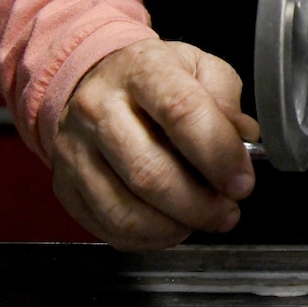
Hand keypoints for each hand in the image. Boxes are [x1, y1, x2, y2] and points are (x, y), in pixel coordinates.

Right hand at [51, 38, 259, 250]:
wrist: (94, 79)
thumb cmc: (156, 79)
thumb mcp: (200, 67)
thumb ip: (226, 100)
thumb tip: (243, 139)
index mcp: (142, 70)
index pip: (181, 112)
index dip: (217, 153)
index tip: (242, 182)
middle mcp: (99, 109)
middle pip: (148, 171)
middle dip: (198, 204)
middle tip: (228, 211)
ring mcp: (75, 150)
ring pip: (124, 209)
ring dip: (174, 226)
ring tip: (202, 220)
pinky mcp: (64, 186)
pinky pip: (107, 227)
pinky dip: (147, 238)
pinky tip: (171, 227)